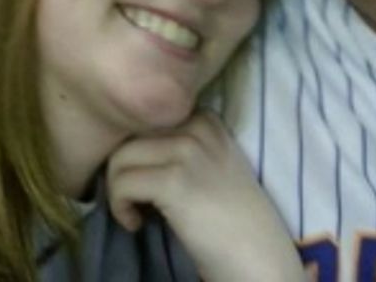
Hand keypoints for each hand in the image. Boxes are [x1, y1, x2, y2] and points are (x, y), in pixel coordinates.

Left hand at [107, 112, 304, 281]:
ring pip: (120, 158)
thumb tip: (130, 146)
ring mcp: (187, 151)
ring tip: (135, 211)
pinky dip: (120, 208)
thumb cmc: (232, 217)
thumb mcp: (213, 164)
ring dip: (117, 190)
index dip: (138, 152)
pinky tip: (137, 224)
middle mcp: (198, 127)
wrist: (258, 255)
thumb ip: (182, 146)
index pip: (147, 120)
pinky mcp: (175, 181)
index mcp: (207, 120)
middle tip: (134, 200)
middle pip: (130, 136)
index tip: (146, 181)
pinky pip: (122, 184)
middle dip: (122, 170)